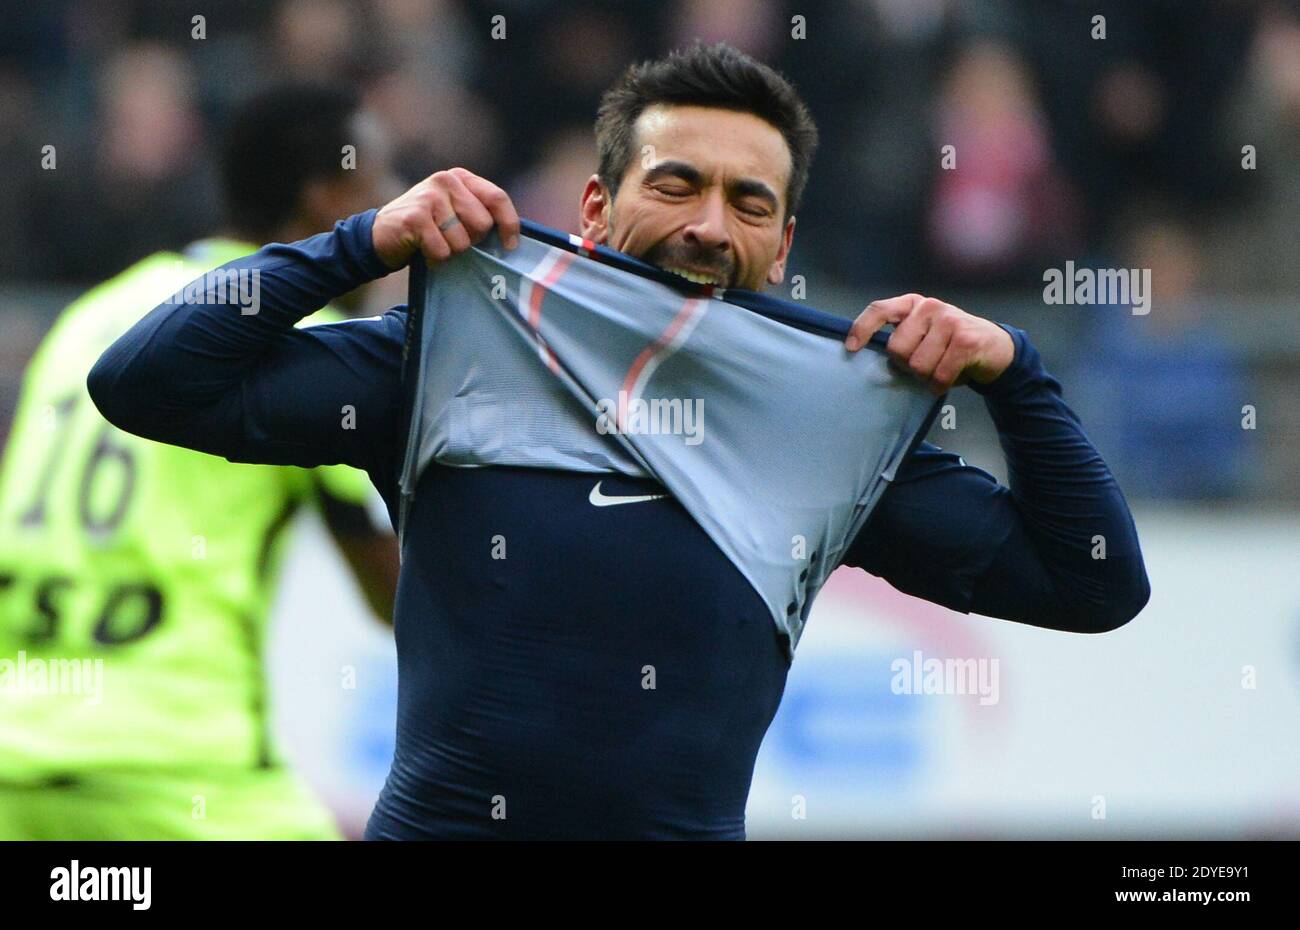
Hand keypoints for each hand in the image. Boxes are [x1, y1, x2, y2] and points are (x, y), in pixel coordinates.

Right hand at [371, 167, 520, 269]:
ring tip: (434, 243)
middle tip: (451, 239)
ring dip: (451, 252)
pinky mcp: (416, 217)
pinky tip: (422, 249)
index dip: (509, 224)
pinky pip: (443, 251)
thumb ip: (478, 214)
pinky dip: (435, 259)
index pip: (497, 198)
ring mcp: (429, 197)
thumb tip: (513, 238)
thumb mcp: (454, 213)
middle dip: (471, 241)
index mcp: (460, 178)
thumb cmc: (427, 229)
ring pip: (463, 241)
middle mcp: (445, 181)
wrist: (380, 236)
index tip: (510, 246)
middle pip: (482, 224)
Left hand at [843, 294, 1014, 394]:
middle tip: (926, 364)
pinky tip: (951, 378)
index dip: (862, 328)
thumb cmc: (950, 347)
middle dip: (907, 366)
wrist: (996, 349)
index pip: (880, 310)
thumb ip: (900, 338)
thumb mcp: (923, 335)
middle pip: (896, 349)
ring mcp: (949, 320)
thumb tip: (864, 355)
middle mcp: (929, 307)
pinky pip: (939, 375)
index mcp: (913, 304)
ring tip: (942, 368)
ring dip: (927, 377)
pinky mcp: (966, 340)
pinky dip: (941, 385)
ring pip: (917, 366)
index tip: (850, 348)